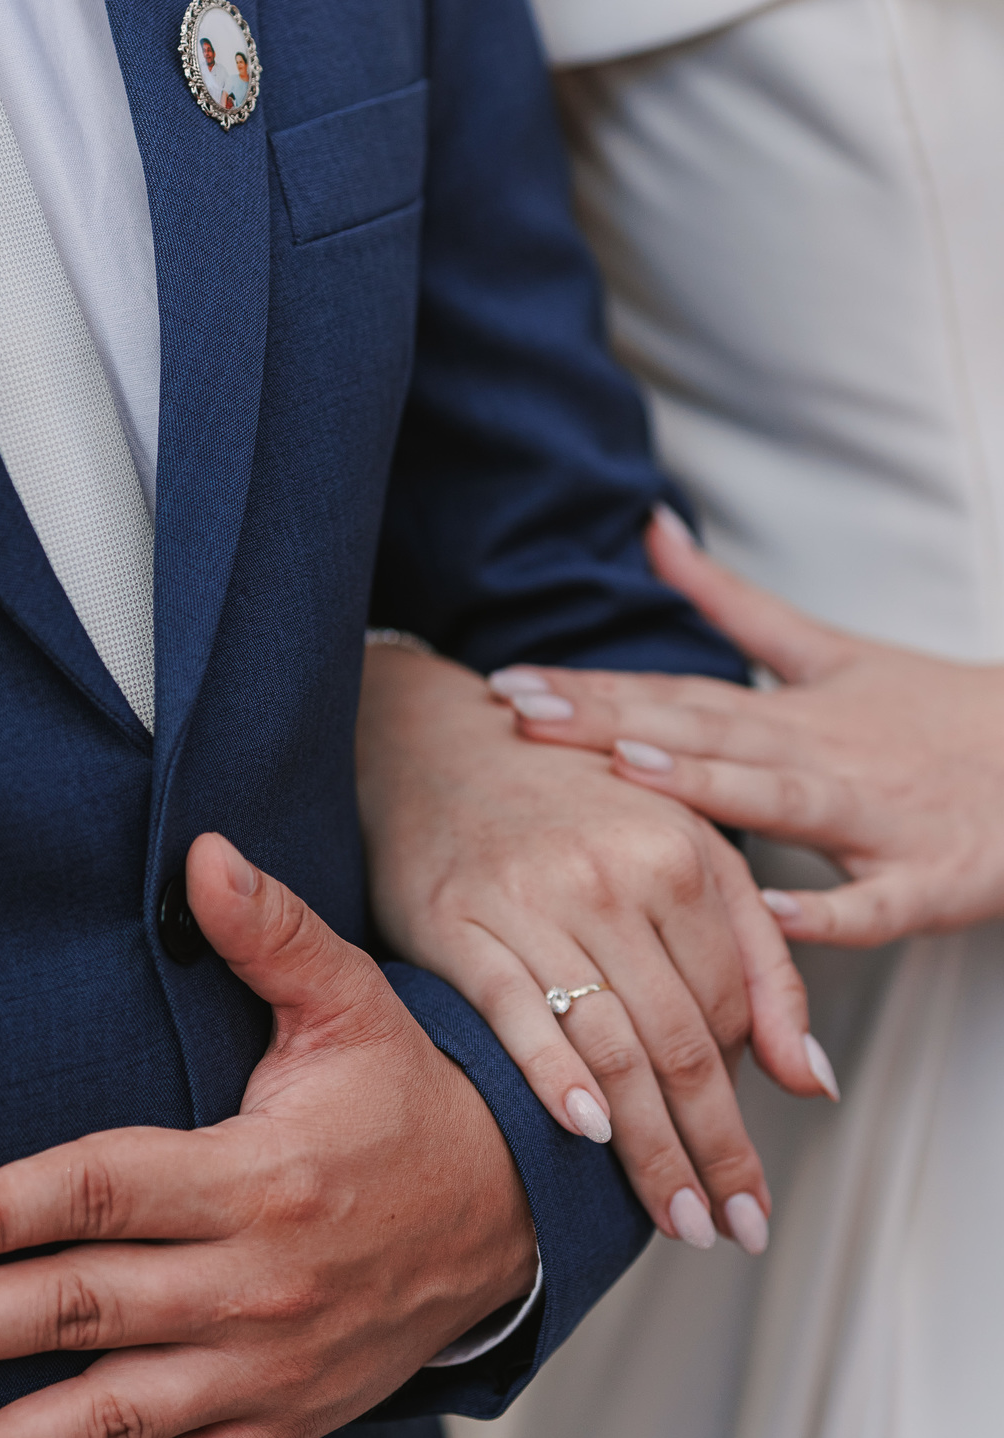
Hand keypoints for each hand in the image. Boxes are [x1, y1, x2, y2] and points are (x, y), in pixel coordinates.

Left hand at [0, 835, 534, 1437]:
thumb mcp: (354, 1004)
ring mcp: (271, 1363)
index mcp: (261, 1175)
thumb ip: (273, 934)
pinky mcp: (287, 1416)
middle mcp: (258, 1281)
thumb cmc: (416, 1100)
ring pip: (122, 1415)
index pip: (108, 1191)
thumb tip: (205, 853)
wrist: (515, 1212)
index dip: (6, 1208)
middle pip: (91, 1308)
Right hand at [358, 643, 824, 1257]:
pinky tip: (588, 1133)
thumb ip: (758, 961)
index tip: (749, 1184)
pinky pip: (515, 1012)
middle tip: (730, 1227)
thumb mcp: (690, 849)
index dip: (743, 1105)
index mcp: (680, 857)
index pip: (727, 1013)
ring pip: (609, 1042)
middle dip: (710, 1150)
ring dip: (648, 1145)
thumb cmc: (572, 801)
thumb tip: (812, 1078)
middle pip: (678, 1042)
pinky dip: (555, 1077)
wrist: (439, 741)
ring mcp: (532, 899)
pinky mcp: (457, 921)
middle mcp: (612, 878)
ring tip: (675, 1216)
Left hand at [498, 505, 1003, 946]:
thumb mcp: (826, 647)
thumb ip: (730, 600)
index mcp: (790, 710)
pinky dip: (828, 909)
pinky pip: (874, 901)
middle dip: (612, 724)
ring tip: (628, 770)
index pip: (675, 694)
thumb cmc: (926, 711)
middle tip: (523, 715)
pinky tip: (772, 908)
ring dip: (709, 785)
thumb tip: (651, 528)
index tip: (507, 683)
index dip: (592, 689)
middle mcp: (821, 754)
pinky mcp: (929, 877)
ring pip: (784, 799)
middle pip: (708, 733)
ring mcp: (876, 815)